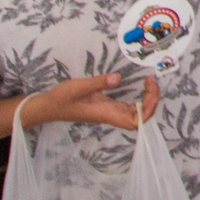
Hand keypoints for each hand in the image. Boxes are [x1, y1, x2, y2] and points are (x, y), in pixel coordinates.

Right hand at [21, 74, 159, 131]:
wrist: (48, 106)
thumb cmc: (61, 99)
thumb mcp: (78, 87)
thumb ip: (98, 83)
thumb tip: (118, 78)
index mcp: (106, 114)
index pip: (135, 122)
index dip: (147, 111)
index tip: (150, 93)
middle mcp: (111, 115)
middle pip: (140, 116)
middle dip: (151, 101)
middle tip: (151, 81)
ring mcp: (110, 111)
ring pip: (136, 111)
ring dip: (147, 98)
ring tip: (149, 82)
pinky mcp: (107, 106)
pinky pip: (129, 106)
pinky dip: (139, 97)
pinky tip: (141, 86)